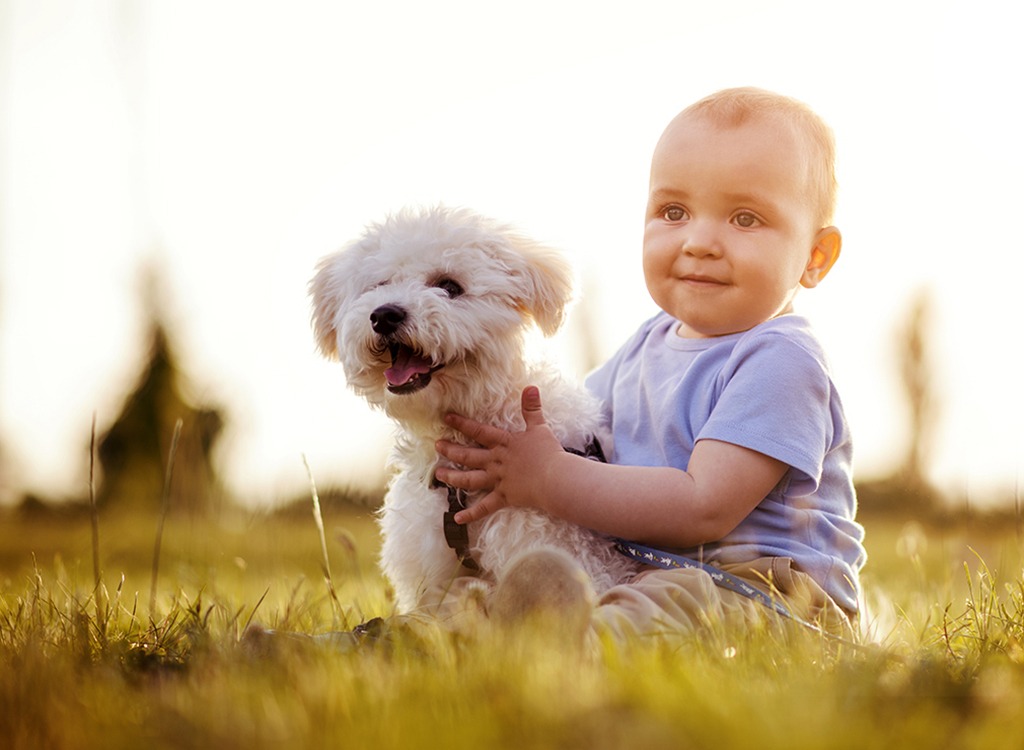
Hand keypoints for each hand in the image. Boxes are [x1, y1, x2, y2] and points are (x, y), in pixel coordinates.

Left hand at [434, 386, 564, 523]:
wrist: (555, 478)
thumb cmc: (549, 453)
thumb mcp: (540, 427)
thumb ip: (532, 408)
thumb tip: (531, 387)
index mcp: (503, 444)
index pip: (478, 431)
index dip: (461, 424)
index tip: (446, 418)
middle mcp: (496, 461)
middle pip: (468, 455)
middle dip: (451, 450)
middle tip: (437, 446)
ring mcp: (498, 480)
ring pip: (470, 479)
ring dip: (453, 477)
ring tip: (439, 474)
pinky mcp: (504, 497)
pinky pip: (484, 507)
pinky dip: (471, 514)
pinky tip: (457, 519)